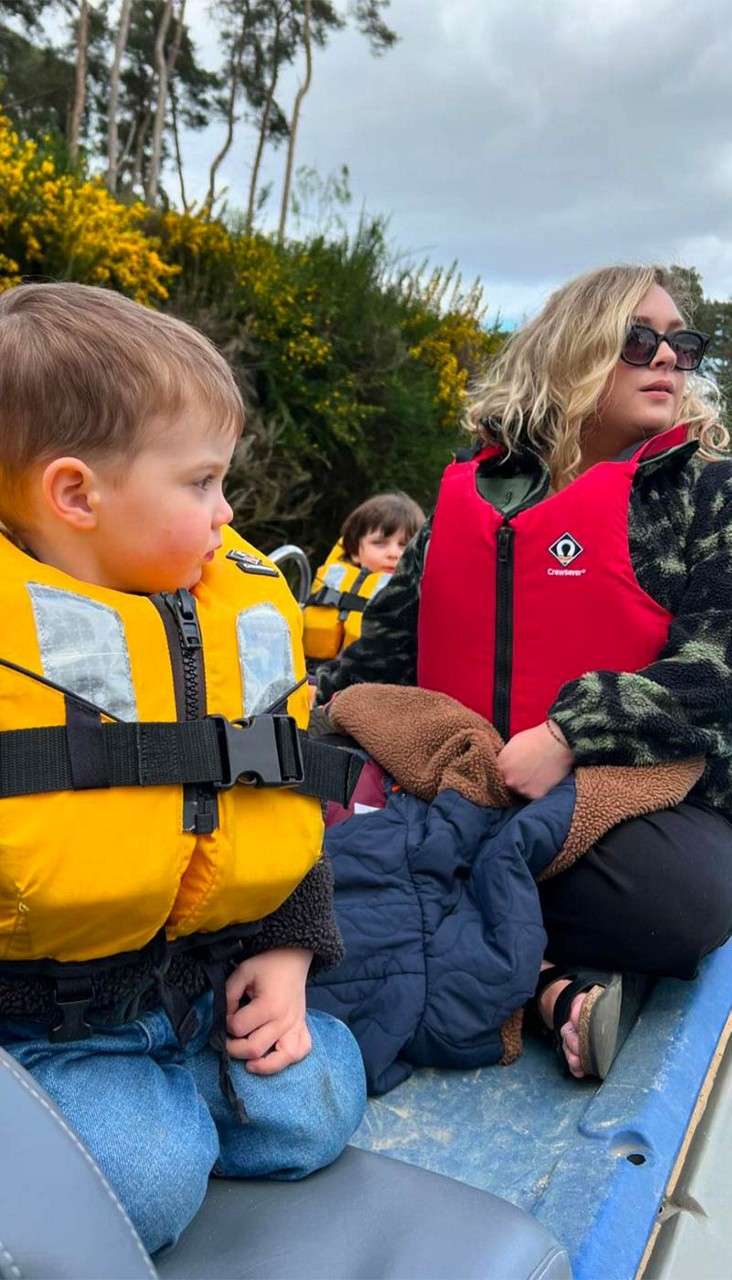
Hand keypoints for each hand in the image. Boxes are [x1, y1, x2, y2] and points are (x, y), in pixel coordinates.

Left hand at [225, 947, 312, 1074]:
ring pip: (282, 1059)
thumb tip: (224, 1018)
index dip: (225, 1024)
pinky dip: (288, 1059)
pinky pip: (301, 1051)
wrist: (293, 957)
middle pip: (254, 1049)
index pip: (238, 1028)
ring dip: (263, 1065)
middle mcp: (284, 1020)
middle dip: (234, 1048)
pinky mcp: (302, 1027)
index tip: (224, 1016)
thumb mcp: (242, 972)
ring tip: (249, 1063)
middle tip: (227, 1040)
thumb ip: (228, 995)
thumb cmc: (267, 964)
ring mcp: (295, 1026)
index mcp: (268, 1006)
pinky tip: (273, 1056)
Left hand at [496, 720, 573, 799]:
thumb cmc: (536, 738)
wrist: (557, 743)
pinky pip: (532, 794)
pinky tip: (542, 778)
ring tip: (535, 774)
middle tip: (524, 771)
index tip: (509, 770)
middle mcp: (508, 780)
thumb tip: (504, 764)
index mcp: (500, 766)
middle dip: (513, 779)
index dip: (503, 772)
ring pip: (519, 790)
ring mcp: (521, 789)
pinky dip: (536, 788)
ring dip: (524, 785)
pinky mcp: (535, 795)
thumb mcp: (513, 744)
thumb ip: (506, 758)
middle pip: (507, 784)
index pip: (495, 774)